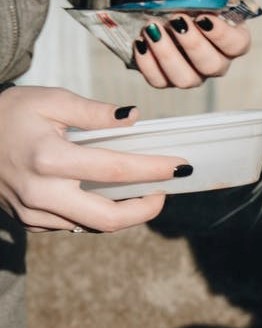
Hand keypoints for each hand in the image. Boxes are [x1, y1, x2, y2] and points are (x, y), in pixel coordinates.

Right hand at [0, 86, 188, 231]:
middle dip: (145, 209)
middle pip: (108, 218)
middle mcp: (41, 192)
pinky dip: (97, 215)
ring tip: (144, 192)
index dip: (153, 169)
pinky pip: (74, 226)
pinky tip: (111, 198)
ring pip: (92, 227)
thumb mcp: (50, 100)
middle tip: (165, 191)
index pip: (115, 171)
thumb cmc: (8, 114)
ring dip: (124, 214)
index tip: (179, 166)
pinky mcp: (29, 221)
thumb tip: (133, 118)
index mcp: (48, 158)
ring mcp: (33, 212)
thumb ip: (93, 111)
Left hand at [132, 0, 251, 88]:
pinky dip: (147, 63)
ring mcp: (193, 73)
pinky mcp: (167, 77)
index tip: (203, 17)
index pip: (237, 45)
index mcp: (233, 37)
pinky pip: (159, 81)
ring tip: (153, 30)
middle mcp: (216, 61)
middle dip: (192, 44)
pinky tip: (140, 41)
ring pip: (185, 79)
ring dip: (167, 55)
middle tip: (175, 19)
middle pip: (212, 66)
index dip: (222, 35)